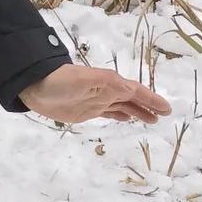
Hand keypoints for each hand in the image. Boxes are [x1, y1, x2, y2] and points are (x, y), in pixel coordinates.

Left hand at [18, 63, 170, 123]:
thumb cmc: (59, 81)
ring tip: (152, 120)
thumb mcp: (83, 80)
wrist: (34, 86)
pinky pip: (109, 112)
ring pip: (123, 106)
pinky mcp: (86, 110)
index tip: (167, 109)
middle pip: (132, 99)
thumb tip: (130, 89)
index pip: (135, 92)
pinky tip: (126, 119)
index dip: (151, 99)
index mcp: (108, 83)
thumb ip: (105, 83)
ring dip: (138, 112)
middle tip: (165, 116)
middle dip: (148, 106)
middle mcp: (105, 91)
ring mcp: (96, 101)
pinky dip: (120, 115)